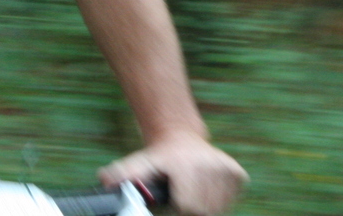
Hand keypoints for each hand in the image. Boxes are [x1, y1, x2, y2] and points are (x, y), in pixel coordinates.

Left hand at [99, 133, 247, 215]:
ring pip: (217, 208)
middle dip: (190, 206)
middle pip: (202, 210)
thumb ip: (122, 174)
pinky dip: (220, 198)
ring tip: (192, 188)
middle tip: (182, 193)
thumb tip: (104, 180)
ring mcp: (226, 170)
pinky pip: (230, 200)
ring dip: (205, 204)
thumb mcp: (139, 163)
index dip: (178, 206)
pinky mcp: (238, 175)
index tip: (173, 195)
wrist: (179, 135)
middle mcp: (210, 166)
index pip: (187, 206)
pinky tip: (207, 186)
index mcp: (187, 168)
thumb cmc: (159, 156)